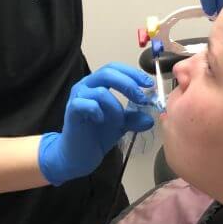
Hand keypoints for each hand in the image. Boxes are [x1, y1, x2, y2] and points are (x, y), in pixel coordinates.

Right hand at [38, 63, 154, 185]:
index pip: (114, 68)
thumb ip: (134, 118)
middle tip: (141, 99)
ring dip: (116, 106)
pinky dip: (99, 112)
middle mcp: (86, 85)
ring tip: (119, 121)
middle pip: (107, 72)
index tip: (148, 84)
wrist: (79, 155)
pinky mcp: (72, 110)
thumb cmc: (97, 134)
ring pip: (100, 91)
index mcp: (97, 83)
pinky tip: (102, 121)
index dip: (132, 73)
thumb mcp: (122, 124)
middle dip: (128, 84)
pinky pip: (87, 104)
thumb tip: (150, 118)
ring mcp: (78, 97)